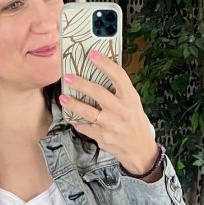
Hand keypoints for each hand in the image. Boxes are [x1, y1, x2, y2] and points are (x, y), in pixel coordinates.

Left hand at [60, 52, 159, 177]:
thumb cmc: (134, 123)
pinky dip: (77, 122)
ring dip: (73, 104)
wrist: (140, 150)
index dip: (104, 63)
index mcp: (130, 98)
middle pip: (98, 93)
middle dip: (81, 83)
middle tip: (68, 77)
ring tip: (63, 97)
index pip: (118, 76)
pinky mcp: (103, 137)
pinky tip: (71, 117)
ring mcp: (111, 125)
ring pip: (88, 112)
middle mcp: (121, 110)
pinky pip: (85, 127)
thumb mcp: (133, 104)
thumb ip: (120, 91)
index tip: (92, 54)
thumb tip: (100, 73)